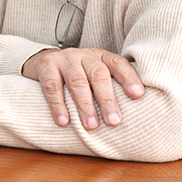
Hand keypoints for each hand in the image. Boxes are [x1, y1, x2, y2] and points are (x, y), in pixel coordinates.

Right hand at [22, 48, 144, 130]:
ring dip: (85, 105)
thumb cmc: (77, 74)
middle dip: (107, 99)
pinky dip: (58, 105)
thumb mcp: (94, 75)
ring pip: (77, 81)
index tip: (137, 94)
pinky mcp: (46, 65)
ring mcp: (65, 59)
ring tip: (91, 125)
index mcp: (101, 56)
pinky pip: (52, 86)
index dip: (128, 78)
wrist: (43, 61)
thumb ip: (110, 86)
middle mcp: (84, 55)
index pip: (118, 63)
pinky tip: (63, 121)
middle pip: (98, 74)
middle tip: (113, 121)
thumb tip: (133, 112)